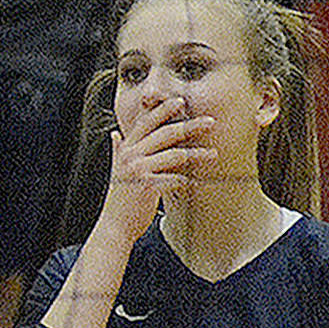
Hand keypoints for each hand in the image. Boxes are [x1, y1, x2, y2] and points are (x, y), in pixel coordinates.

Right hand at [98, 92, 216, 242]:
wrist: (115, 226)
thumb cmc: (120, 200)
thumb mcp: (116, 171)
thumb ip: (117, 152)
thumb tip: (115, 134)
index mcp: (125, 150)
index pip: (145, 123)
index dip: (162, 110)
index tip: (180, 101)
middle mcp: (130, 157)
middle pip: (165, 133)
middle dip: (190, 125)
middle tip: (210, 121)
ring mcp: (138, 170)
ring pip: (175, 155)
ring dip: (197, 154)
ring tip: (213, 155)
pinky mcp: (147, 186)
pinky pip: (175, 179)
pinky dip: (187, 181)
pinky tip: (197, 182)